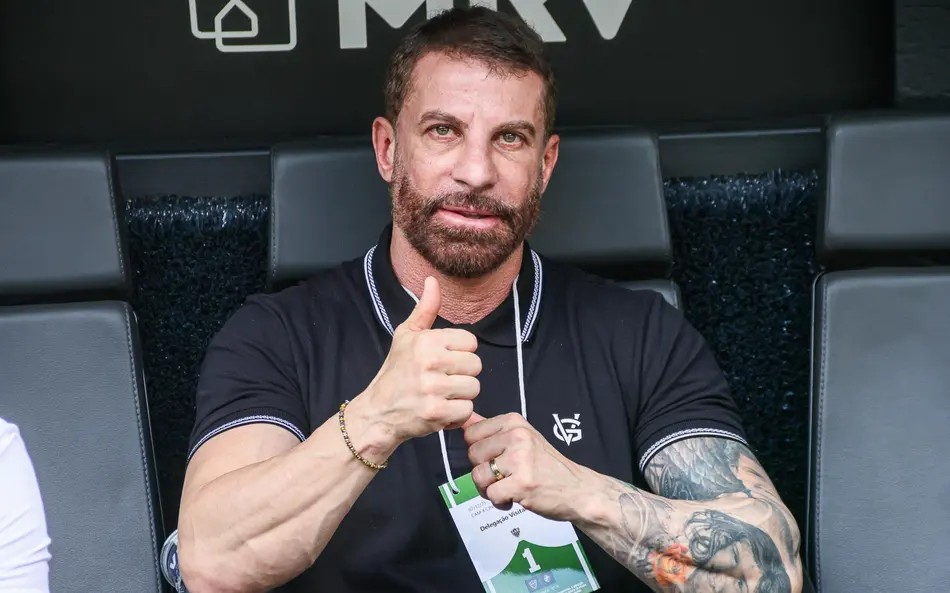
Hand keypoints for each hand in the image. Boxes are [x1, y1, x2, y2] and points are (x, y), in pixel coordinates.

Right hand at [354, 276, 480, 447]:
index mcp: (426, 340)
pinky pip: (466, 410)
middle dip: (462, 375)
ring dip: (460, 396)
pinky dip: (456, 416)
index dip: (460, 354)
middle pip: (475, 366)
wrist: (378, 412)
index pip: (471, 343)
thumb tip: (432, 280)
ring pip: (474, 388)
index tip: (443, 361)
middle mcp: (430, 362)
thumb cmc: (396, 372)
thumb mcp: (406, 335)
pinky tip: (441, 411)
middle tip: (441, 381)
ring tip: (441, 395)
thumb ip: (425, 309)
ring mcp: (433, 389)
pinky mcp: (436, 413)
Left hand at [464, 413, 593, 521]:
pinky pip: (491, 495)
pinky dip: (500, 502)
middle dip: (484, 471)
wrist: (578, 489)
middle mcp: (517, 436)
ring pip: (478, 476)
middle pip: (472, 455)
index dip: (480, 451)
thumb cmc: (547, 465)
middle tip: (505, 476)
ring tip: (509, 487)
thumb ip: (491, 430)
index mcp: (514, 421)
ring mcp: (520, 459)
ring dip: (489, 489)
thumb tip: (464, 418)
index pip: (471, 433)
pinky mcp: (521, 483)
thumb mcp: (522, 438)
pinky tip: (515, 497)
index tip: (498, 458)